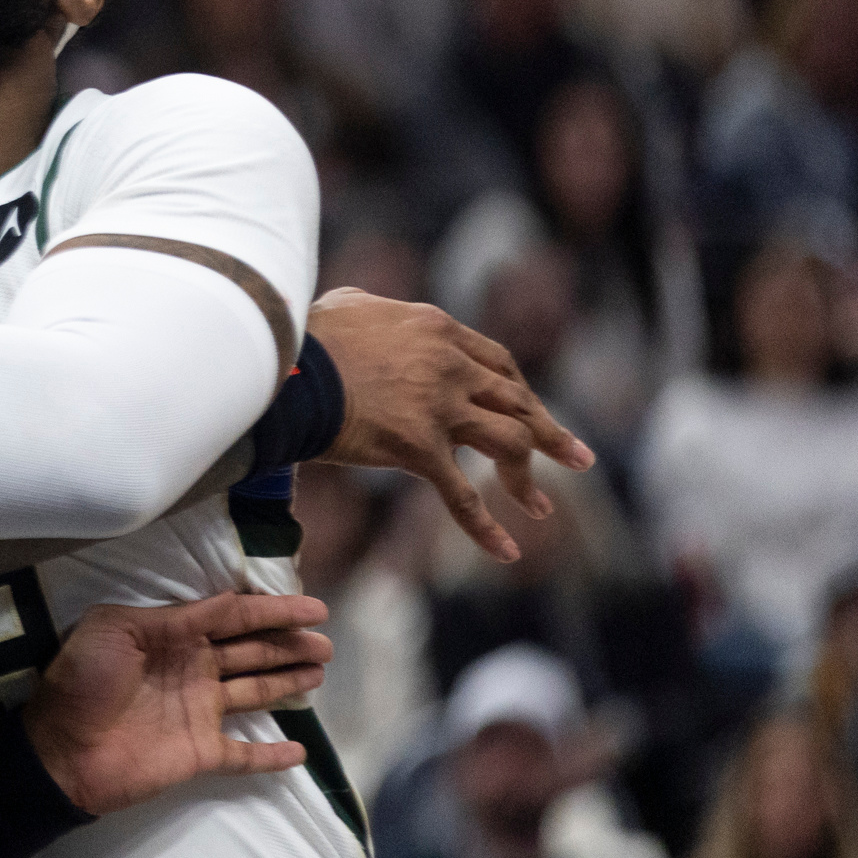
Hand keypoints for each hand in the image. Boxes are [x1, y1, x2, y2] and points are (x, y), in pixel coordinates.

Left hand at [23, 591, 331, 816]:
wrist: (60, 749)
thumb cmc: (82, 680)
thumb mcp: (117, 628)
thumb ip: (174, 617)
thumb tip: (225, 603)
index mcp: (172, 637)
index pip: (232, 617)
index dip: (273, 610)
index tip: (313, 608)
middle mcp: (191, 670)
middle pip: (251, 651)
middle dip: (288, 644)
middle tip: (326, 642)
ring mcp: (198, 713)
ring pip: (254, 692)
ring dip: (286, 681)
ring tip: (320, 670)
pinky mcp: (200, 753)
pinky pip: (244, 755)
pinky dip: (272, 755)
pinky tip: (299, 750)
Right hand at [309, 287, 591, 565]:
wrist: (281, 366)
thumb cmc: (302, 335)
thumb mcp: (348, 306)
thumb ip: (376, 313)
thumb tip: (371, 315)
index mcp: (437, 329)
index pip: (497, 362)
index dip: (518, 391)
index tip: (530, 409)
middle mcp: (450, 365)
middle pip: (517, 401)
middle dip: (549, 432)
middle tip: (576, 457)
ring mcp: (439, 407)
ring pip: (509, 443)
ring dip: (529, 476)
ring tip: (541, 507)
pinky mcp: (419, 447)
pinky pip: (462, 495)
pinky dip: (486, 527)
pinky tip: (506, 550)